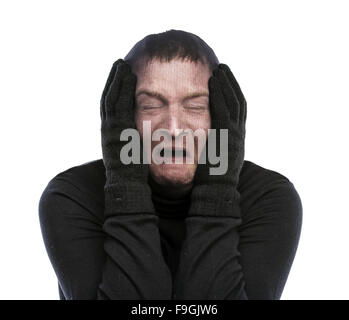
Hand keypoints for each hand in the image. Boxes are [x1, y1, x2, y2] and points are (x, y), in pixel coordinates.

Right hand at [100, 59, 148, 185]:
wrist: (126, 186)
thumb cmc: (134, 174)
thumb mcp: (132, 154)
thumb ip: (135, 141)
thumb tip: (145, 134)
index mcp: (112, 134)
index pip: (112, 106)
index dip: (115, 90)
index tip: (121, 76)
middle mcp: (108, 128)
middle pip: (108, 97)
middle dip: (113, 80)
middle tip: (119, 64)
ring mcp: (110, 128)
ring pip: (111, 97)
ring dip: (116, 79)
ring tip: (122, 64)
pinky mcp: (115, 128)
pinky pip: (118, 103)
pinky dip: (122, 88)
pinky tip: (129, 76)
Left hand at [190, 63, 246, 215]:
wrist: (216, 196)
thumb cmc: (210, 179)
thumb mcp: (213, 158)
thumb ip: (210, 144)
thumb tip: (199, 135)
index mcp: (234, 138)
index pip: (236, 109)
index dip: (231, 92)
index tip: (223, 78)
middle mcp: (238, 134)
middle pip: (237, 102)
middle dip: (230, 83)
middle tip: (222, 68)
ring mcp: (235, 136)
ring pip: (234, 103)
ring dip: (226, 85)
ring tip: (219, 69)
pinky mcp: (228, 139)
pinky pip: (225, 112)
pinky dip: (221, 96)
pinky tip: (214, 83)